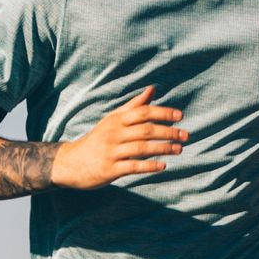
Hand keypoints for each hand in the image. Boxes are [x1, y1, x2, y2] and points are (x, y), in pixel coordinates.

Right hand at [49, 89, 186, 189]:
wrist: (71, 163)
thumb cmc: (98, 139)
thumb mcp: (113, 120)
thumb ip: (134, 106)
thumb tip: (152, 89)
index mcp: (116, 119)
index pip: (143, 112)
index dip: (163, 113)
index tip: (180, 116)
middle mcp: (114, 134)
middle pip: (145, 130)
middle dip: (168, 132)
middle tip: (186, 135)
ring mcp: (111, 152)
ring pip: (141, 148)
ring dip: (163, 148)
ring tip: (179, 149)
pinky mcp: (109, 169)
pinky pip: (132, 167)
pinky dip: (149, 166)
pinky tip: (162, 166)